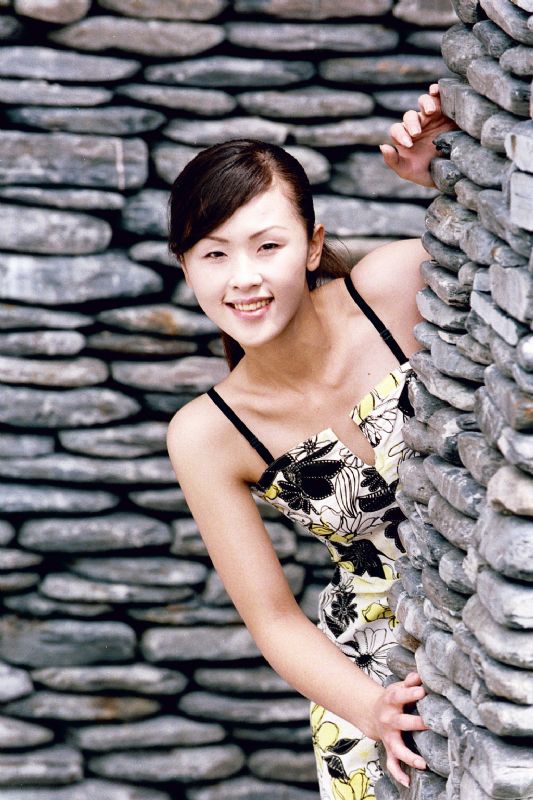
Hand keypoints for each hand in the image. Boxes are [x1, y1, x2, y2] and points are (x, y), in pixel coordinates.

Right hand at [367, 671, 427, 787]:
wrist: (372, 713)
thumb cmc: (392, 699)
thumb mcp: (397, 687)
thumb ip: (409, 682)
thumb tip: (419, 676)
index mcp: (390, 701)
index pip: (399, 696)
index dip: (410, 693)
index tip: (422, 691)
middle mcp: (389, 720)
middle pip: (401, 722)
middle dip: (415, 723)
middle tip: (429, 724)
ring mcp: (388, 737)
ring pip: (397, 748)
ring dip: (409, 756)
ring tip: (422, 763)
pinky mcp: (389, 749)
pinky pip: (392, 764)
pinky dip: (398, 774)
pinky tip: (408, 782)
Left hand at [379, 84, 457, 187]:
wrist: (451, 173)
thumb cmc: (427, 172)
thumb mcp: (408, 171)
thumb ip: (393, 161)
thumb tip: (382, 146)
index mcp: (405, 137)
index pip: (396, 130)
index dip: (400, 135)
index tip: (409, 144)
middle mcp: (417, 124)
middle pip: (410, 116)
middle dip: (412, 123)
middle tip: (417, 133)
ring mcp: (432, 116)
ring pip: (423, 102)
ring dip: (425, 104)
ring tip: (430, 112)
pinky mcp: (447, 112)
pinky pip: (440, 97)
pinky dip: (436, 91)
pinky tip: (436, 91)